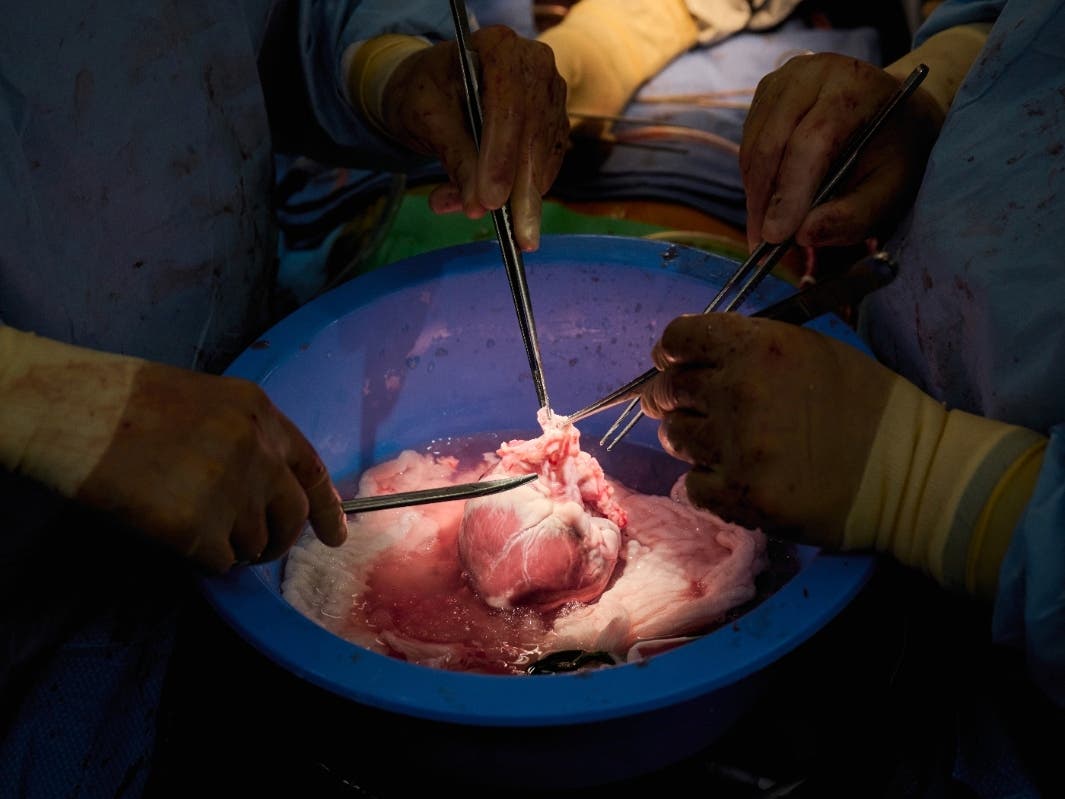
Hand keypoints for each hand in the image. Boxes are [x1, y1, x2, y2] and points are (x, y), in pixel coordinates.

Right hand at [72, 363, 346, 572]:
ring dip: (232, 546)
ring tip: (192, 523)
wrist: (73, 409)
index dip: (326, 507)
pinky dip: (202, 559)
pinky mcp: (201, 528)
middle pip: (292, 515)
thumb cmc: (124, 402)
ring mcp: (233, 491)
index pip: (310, 469)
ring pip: (255, 543)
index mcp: (261, 414)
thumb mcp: (205, 401)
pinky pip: (219, 562)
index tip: (335, 535)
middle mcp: (259, 452)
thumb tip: (264, 487)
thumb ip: (245, 438)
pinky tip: (174, 534)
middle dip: (281, 540)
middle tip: (261, 552)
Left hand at [380, 25, 568, 250]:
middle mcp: (534, 66)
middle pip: (534, 133)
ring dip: (522, 198)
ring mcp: (550, 95)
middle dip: (521, 190)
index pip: (509, 105)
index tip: (490, 201)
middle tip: (515, 237)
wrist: (436, 87)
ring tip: (485, 220)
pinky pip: (547, 165)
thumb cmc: (425, 93)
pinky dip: (526, 193)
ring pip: (544, 155)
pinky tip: (498, 207)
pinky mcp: (554, 124)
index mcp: (499, 48)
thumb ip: (454, 158)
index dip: (501, 156)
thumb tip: (477, 207)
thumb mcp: (427, 119)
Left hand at [640, 312, 893, 542]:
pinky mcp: (740, 497)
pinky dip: (706, 482)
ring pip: (674, 437)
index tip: (675, 364)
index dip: (672, 353)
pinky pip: (690, 485)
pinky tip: (734, 477)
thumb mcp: (811, 350)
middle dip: (671, 397)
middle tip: (690, 407)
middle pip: (667, 390)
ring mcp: (736, 448)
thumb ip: (749, 348)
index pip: (678, 339)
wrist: (911, 473)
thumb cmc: (868, 405)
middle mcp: (738, 392)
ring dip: (691, 439)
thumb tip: (692, 359)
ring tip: (723, 444)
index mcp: (758, 348)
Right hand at [740, 53, 942, 251]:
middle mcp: (812, 73)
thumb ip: (853, 216)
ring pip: (753, 148)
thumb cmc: (894, 151)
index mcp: (854, 86)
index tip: (775, 237)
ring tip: (766, 229)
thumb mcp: (890, 189)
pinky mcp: (765, 94)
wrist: (891, 109)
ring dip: (755, 195)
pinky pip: (748, 145)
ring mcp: (782, 79)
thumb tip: (802, 235)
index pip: (810, 142)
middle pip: (772, 144)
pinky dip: (754, 180)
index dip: (790, 192)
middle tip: (762, 245)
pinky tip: (770, 201)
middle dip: (764, 201)